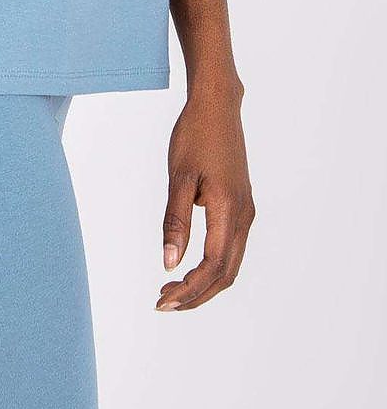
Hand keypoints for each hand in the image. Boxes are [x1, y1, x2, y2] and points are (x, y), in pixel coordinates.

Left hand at [156, 87, 254, 311]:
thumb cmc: (195, 135)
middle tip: (163, 302)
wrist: (217, 105)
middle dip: (196, 294)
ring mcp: (246, 211)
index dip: (189, 289)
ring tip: (172, 288)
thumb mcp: (179, 176)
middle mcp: (244, 216)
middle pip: (225, 274)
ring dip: (204, 282)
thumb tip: (169, 263)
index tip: (162, 300)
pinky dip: (212, 265)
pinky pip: (231, 247)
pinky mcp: (241, 204)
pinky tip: (189, 264)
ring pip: (230, 263)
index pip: (212, 266)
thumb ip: (175, 221)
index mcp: (229, 210)